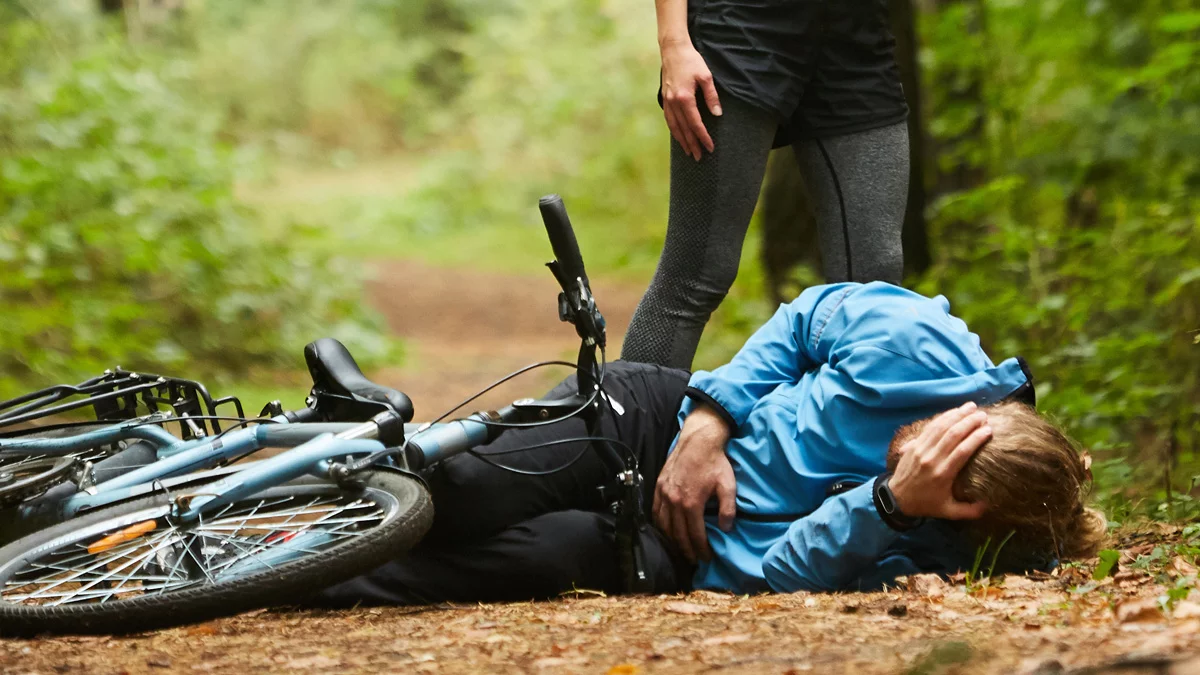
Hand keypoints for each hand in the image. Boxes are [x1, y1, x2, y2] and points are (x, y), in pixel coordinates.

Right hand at [653, 403, 734, 561]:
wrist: (698, 440)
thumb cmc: (715, 462)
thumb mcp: (728, 485)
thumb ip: (728, 509)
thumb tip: (726, 528)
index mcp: (691, 503)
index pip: (695, 535)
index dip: (701, 550)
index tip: (706, 558)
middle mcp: (674, 501)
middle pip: (678, 534)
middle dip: (686, 550)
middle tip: (694, 559)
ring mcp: (664, 494)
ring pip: (664, 525)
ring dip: (671, 540)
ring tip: (680, 549)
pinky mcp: (658, 486)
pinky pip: (655, 511)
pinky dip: (659, 525)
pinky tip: (665, 531)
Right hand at [660, 41, 721, 160]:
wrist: (673, 50)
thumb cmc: (692, 61)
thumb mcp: (706, 76)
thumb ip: (712, 96)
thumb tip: (717, 114)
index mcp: (685, 98)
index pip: (696, 124)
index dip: (703, 137)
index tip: (710, 147)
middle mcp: (674, 103)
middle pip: (684, 129)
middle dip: (692, 144)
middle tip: (699, 157)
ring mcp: (668, 101)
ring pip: (675, 127)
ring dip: (682, 141)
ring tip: (688, 152)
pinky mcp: (665, 99)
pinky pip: (669, 119)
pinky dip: (674, 130)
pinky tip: (679, 137)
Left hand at [889, 402, 990, 519]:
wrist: (896, 499)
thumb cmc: (926, 505)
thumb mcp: (949, 512)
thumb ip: (970, 511)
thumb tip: (989, 504)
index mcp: (942, 474)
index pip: (962, 451)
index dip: (976, 438)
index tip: (989, 430)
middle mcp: (931, 459)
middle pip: (952, 435)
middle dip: (969, 422)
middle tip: (984, 416)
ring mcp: (920, 450)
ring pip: (940, 427)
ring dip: (956, 415)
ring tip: (972, 407)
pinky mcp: (913, 445)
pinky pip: (929, 427)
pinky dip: (942, 417)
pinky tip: (954, 411)